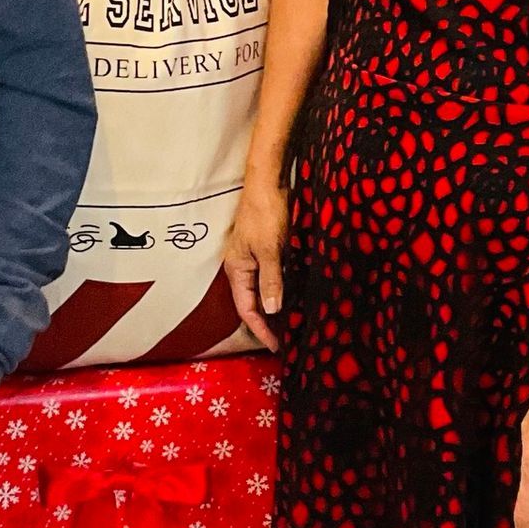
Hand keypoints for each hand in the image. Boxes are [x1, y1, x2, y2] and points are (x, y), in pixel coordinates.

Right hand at [222, 178, 288, 350]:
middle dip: (266, 322)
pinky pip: (269, 278)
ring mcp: (252, 258)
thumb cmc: (265, 214)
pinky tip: (292, 297)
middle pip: (251, 302)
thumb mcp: (269, 249)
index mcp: (236, 269)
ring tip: (290, 324)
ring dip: (274, 307)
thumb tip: (272, 310)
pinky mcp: (264, 249)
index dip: (261, 329)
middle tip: (286, 340)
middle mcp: (241, 266)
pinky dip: (279, 291)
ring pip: (261, 290)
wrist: (267, 182)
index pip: (246, 308)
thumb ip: (270, 281)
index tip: (276, 346)